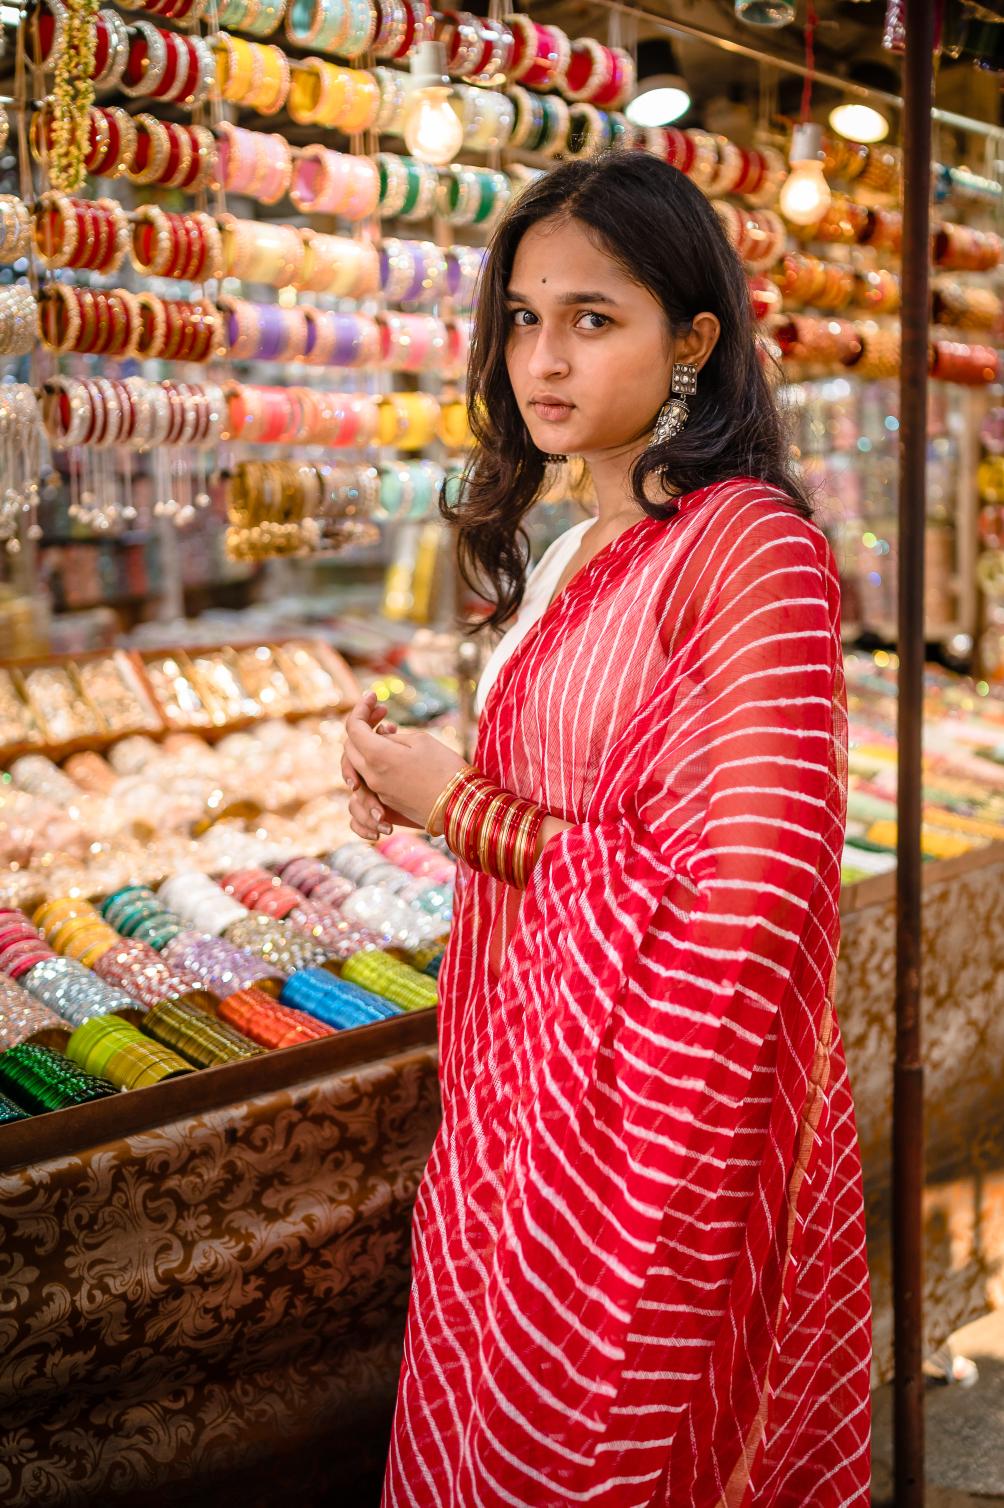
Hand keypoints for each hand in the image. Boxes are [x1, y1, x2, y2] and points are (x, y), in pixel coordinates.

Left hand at [344, 697, 467, 837]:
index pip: (353, 727)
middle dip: (362, 725)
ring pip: (358, 763)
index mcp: (377, 757)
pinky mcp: (387, 802)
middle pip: (350, 746)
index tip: (373, 696)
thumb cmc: (446, 769)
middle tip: (384, 712)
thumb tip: (380, 738)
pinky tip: (393, 753)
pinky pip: (370, 777)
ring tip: (391, 731)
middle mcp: (371, 776)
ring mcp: (378, 792)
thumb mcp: (421, 741)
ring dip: (367, 744)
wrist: (462, 807)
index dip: (360, 708)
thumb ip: (392, 737)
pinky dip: (375, 761)